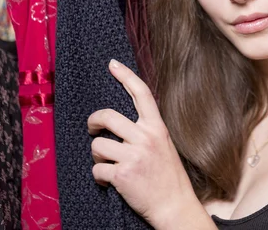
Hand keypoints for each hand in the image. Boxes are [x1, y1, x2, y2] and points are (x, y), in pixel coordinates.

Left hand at [88, 59, 213, 228]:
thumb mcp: (164, 145)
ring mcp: (134, 156)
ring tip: (109, 164)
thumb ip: (146, 131)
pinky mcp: (122, 174)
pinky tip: (110, 180)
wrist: (174, 205)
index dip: (126, 76)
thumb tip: (120, 122)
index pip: (141, 94)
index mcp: (157, 128)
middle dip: (93, 122)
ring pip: (97, 145)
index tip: (112, 64)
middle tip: (93, 129)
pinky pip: (96, 169)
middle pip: (107, 116)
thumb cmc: (168, 176)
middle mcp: (146, 138)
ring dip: (98, 156)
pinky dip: (99, 176)